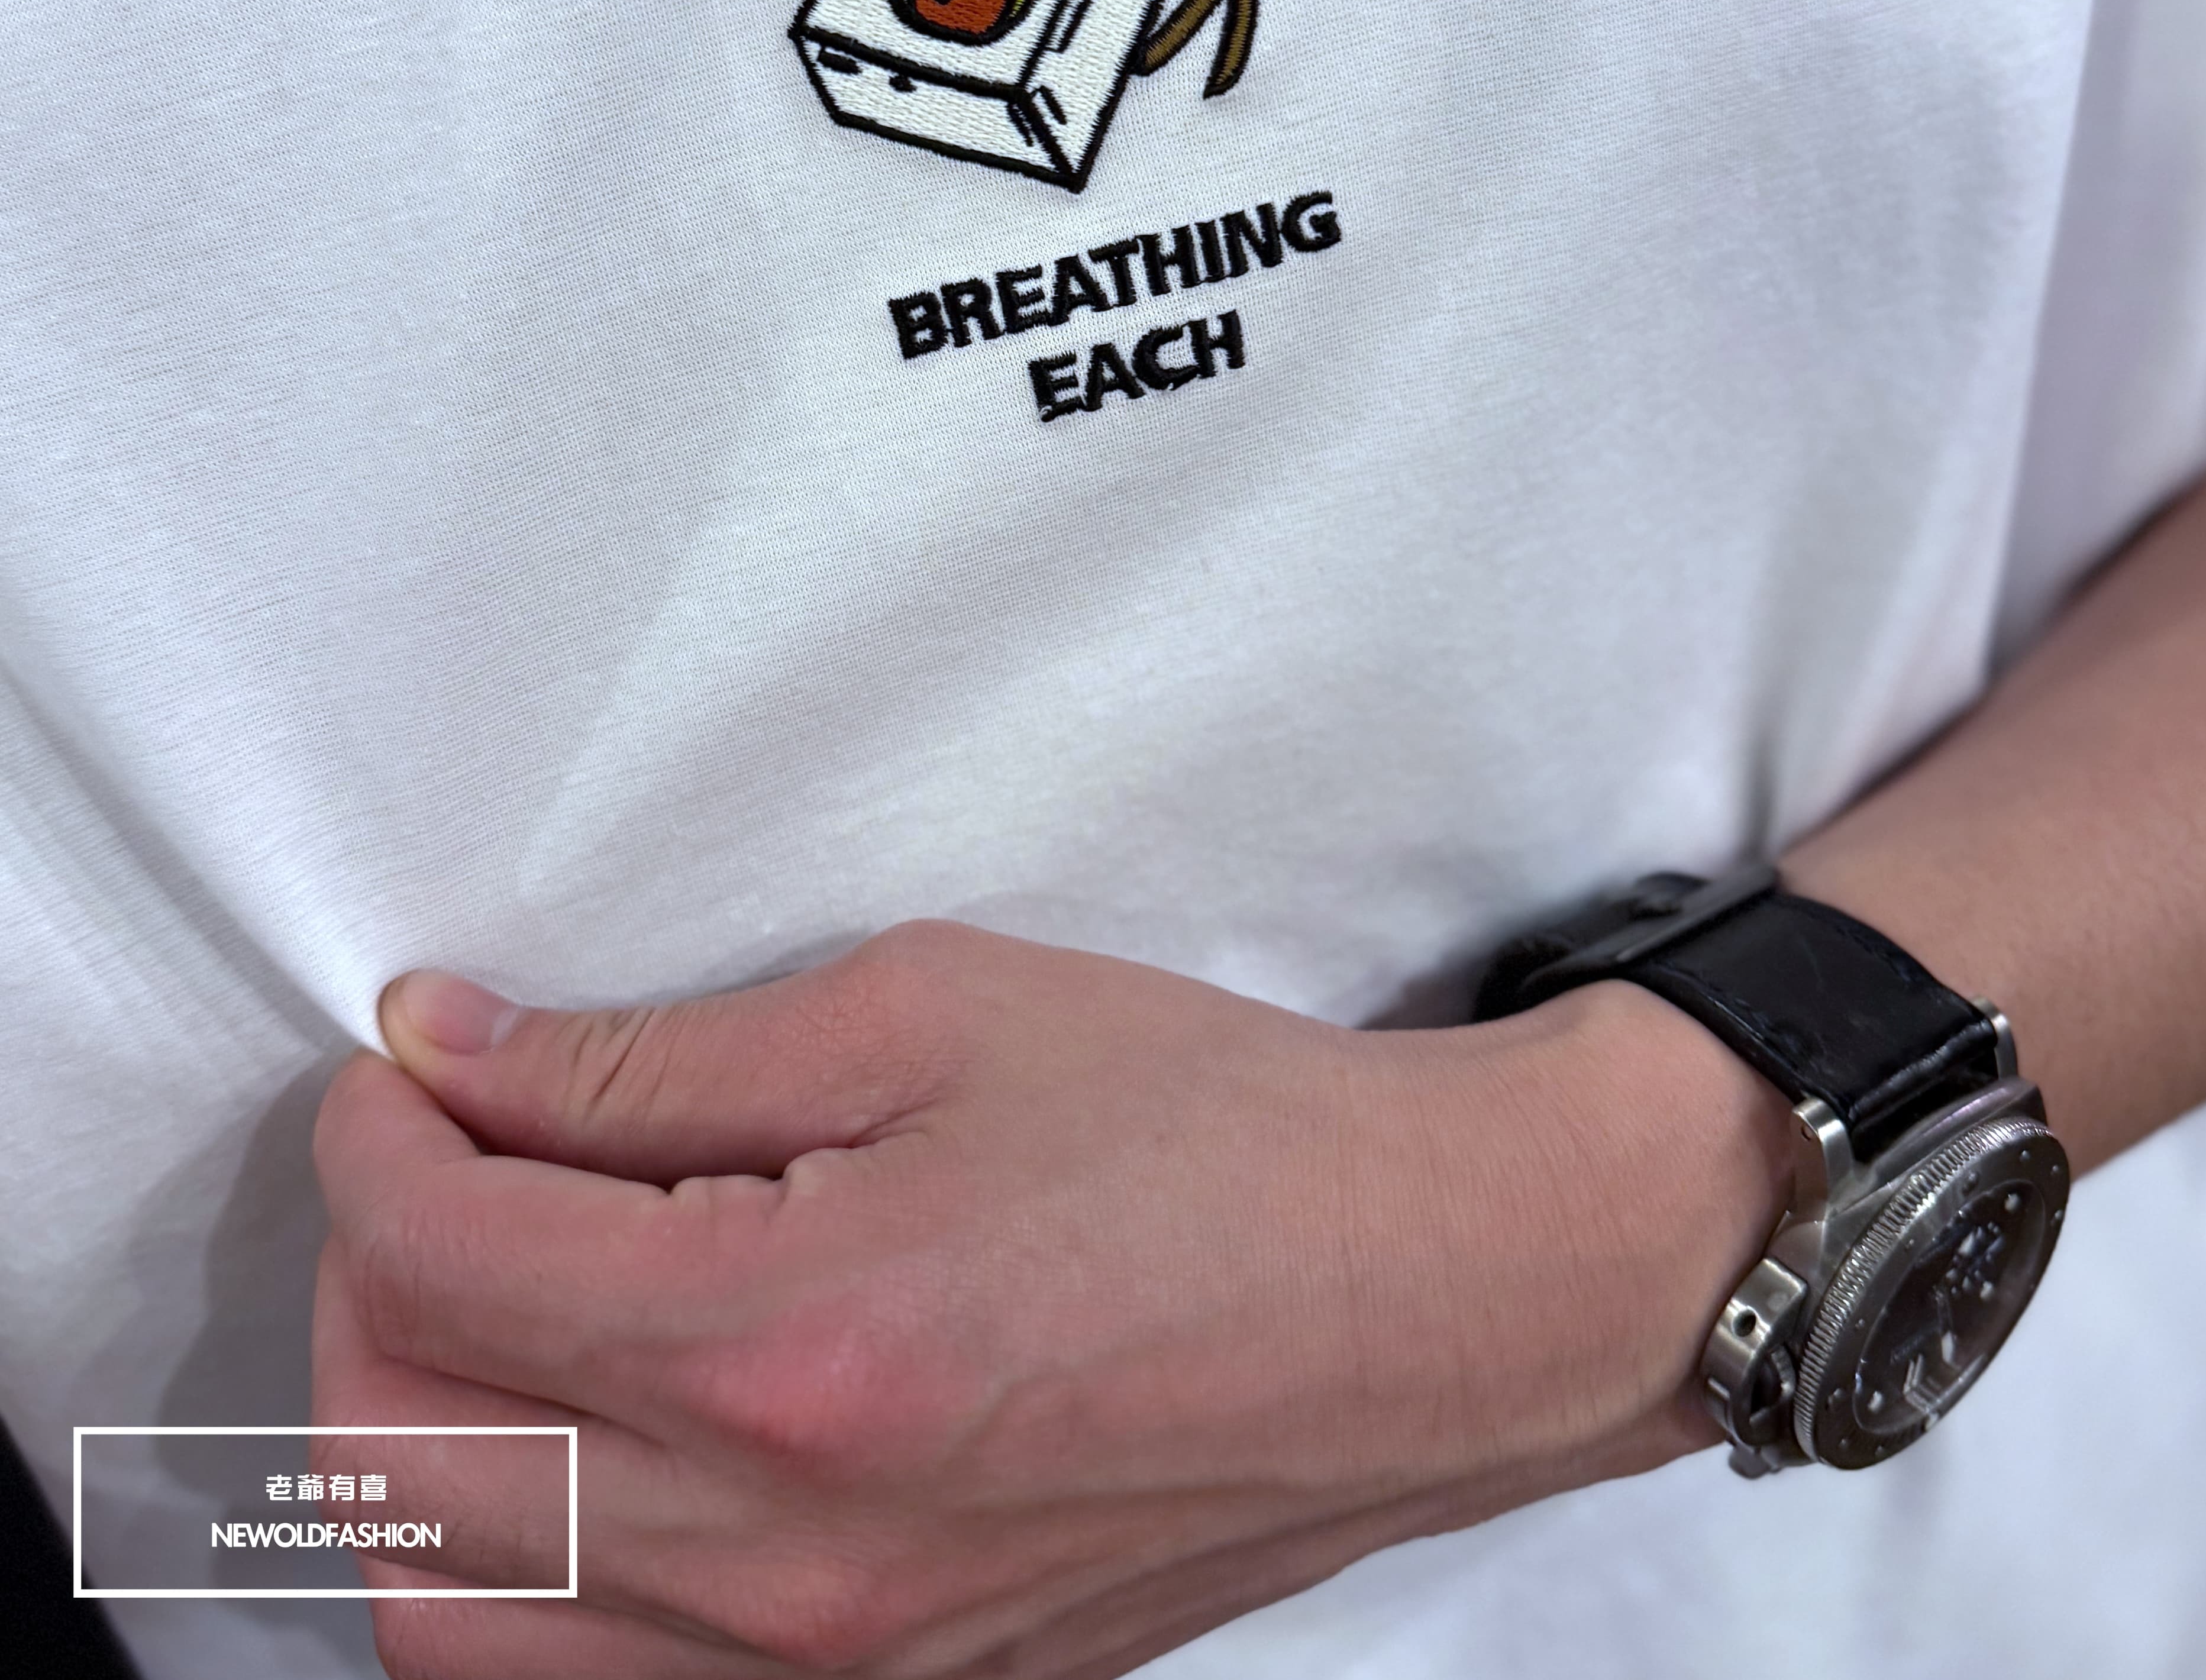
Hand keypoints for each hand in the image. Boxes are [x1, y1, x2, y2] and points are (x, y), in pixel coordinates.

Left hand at [312, 920, 1788, 1678]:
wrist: (1426, 1293)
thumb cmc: (1212, 1129)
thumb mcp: (927, 1007)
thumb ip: (653, 1056)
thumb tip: (459, 1055)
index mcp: (793, 1342)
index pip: (441, 1258)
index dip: (378, 1131)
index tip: (405, 1058)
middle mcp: (784, 1551)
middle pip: (395, 1455)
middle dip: (364, 1278)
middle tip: (438, 1157)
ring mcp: (832, 1665)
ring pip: (448, 1621)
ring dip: (407, 1448)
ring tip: (482, 1306)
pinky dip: (505, 1582)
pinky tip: (568, 1450)